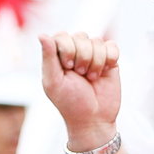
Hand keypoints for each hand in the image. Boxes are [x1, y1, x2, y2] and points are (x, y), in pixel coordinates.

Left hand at [38, 32, 120, 151]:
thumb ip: (48, 57)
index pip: (62, 35)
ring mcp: (94, 54)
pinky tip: (104, 72)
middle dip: (82, 57)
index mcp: (58, 55)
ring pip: (97, 40)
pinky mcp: (110, 59)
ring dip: (95, 62)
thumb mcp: (53, 82)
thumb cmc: (70, 103)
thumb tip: (42, 34)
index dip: (67, 49)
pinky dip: (109, 58)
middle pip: (81, 36)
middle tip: (81, 75)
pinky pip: (112, 46)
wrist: (94, 119)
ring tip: (92, 78)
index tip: (67, 67)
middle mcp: (76, 51)